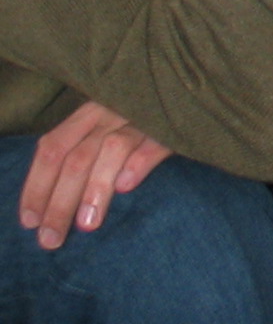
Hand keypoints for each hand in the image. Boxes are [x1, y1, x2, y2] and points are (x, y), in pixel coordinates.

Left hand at [18, 101, 172, 250]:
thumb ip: (86, 151)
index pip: (53, 148)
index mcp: (90, 112)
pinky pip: (156, 142)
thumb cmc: (146, 119)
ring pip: (112, 149)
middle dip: (60, 202)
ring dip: (95, 189)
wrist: (193, 84)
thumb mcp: (109, 126)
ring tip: (87, 224)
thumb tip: (54, 200)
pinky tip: (126, 186)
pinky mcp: (177, 123)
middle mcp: (112, 111)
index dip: (37, 185)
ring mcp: (145, 116)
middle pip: (77, 157)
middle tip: (52, 239)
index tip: (29, 222)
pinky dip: (139, 162)